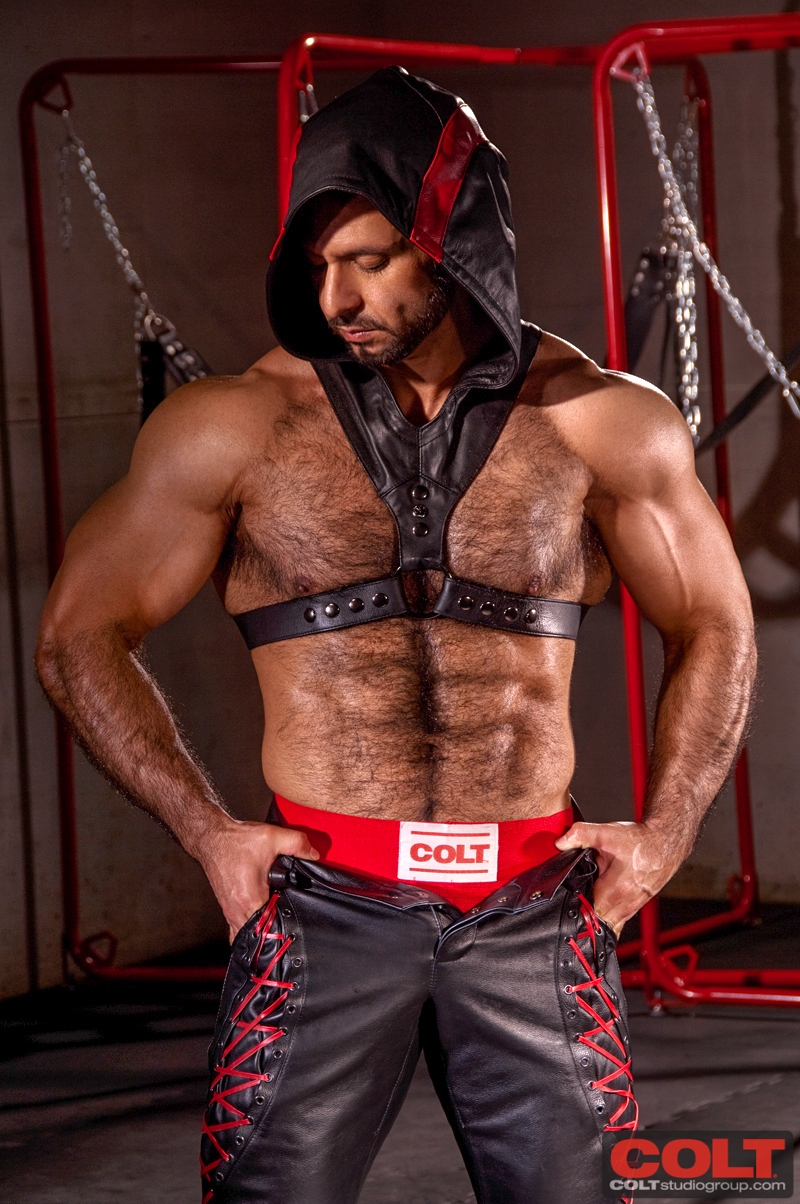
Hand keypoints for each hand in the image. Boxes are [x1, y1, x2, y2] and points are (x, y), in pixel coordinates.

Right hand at [199, 819, 319, 941]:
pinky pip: (238, 928)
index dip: (285, 927)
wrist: (212, 838)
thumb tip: (313, 856)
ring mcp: (230, 911)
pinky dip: (249, 928)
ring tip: (275, 925)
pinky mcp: (227, 908)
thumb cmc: (236, 841)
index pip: (270, 927)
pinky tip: (259, 922)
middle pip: (259, 936)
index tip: (294, 924)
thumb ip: (298, 844)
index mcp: (250, 898)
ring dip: (261, 932)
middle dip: (274, 933)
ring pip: (247, 935)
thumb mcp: (273, 836)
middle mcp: (237, 910)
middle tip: (287, 926)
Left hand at [555, 820, 681, 936]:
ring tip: (583, 909)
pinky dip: (606, 918)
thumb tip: (560, 842)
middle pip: (596, 925)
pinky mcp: (634, 907)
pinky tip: (598, 907)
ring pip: (608, 926)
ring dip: (594, 920)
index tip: (562, 908)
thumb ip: (581, 835)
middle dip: (581, 920)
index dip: (573, 913)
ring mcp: (631, 908)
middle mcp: (625, 905)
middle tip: (570, 908)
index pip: (588, 915)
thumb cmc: (640, 841)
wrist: (665, 842)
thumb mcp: (607, 832)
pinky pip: (617, 921)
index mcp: (615, 891)